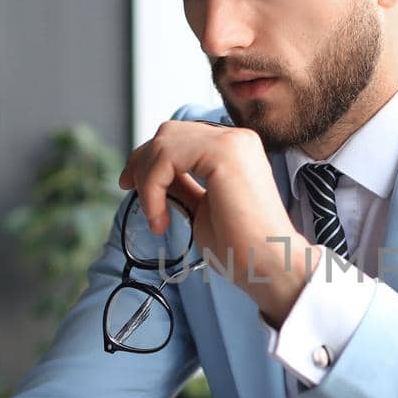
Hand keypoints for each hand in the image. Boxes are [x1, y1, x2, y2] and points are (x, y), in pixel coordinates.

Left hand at [119, 121, 315, 323]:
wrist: (269, 265)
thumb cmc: (241, 247)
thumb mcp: (200, 207)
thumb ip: (181, 184)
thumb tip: (152, 175)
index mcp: (234, 148)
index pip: (179, 137)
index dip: (149, 158)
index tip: (131, 185)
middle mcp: (235, 138)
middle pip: (168, 132)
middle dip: (142, 161)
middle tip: (129, 190)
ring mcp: (232, 141)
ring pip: (163, 143)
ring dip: (147, 180)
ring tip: (155, 215)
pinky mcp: (224, 153)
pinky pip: (167, 158)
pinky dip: (153, 188)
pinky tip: (161, 219)